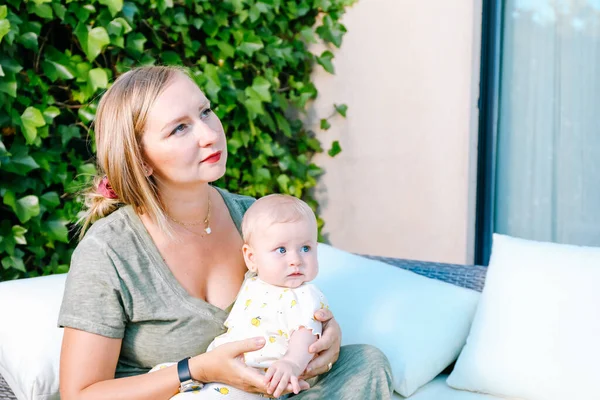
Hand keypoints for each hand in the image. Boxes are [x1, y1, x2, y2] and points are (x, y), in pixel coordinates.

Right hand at [194, 337, 308, 395]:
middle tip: (307, 385)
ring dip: (284, 388)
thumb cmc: (217, 357)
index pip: (269, 383)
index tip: (297, 382)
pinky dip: (276, 386)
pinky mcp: (247, 383)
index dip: (283, 383)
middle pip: (273, 390)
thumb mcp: (232, 347)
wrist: (205, 369)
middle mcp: (249, 384)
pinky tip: (284, 381)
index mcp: (246, 376)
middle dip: (289, 387)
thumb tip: (264, 340)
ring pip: (269, 391)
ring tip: (300, 384)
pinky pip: (264, 388)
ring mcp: (248, 385)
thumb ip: (248, 344)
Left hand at [300, 309, 340, 379]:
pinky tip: (302, 376)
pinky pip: (321, 370)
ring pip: (324, 366)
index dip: (320, 346)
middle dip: (316, 363)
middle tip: (306, 367)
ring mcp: (332, 356)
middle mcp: (335, 346)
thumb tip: (317, 315)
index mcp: (334, 334)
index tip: (310, 349)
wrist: (330, 329)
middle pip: (327, 357)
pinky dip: (312, 373)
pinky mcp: (328, 362)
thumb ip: (323, 313)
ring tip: (302, 374)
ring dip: (314, 371)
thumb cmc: (325, 322)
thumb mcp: (326, 315)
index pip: (328, 341)